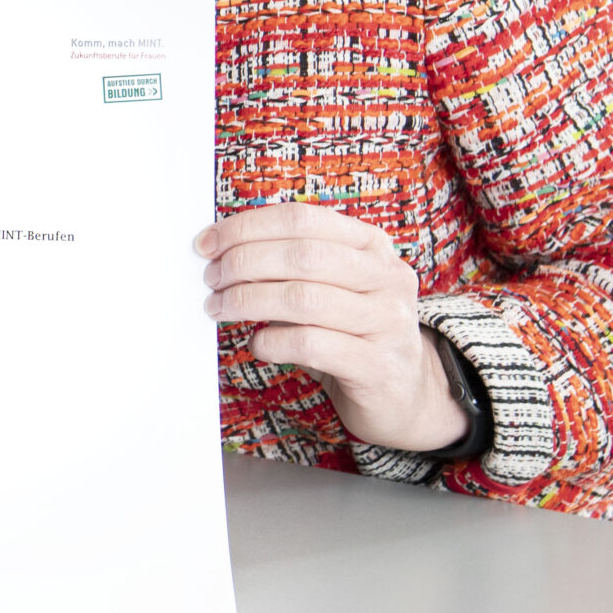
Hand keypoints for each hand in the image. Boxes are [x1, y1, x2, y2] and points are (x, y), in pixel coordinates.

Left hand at [196, 204, 467, 453]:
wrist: (405, 395)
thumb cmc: (352, 333)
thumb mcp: (330, 288)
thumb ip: (289, 266)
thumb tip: (221, 252)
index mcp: (372, 245)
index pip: (302, 218)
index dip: (247, 227)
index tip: (207, 243)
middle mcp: (387, 277)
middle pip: (302, 255)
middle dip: (243, 262)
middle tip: (212, 279)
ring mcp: (388, 322)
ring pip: (304, 298)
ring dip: (249, 301)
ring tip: (221, 308)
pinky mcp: (379, 366)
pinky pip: (312, 345)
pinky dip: (272, 342)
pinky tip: (258, 345)